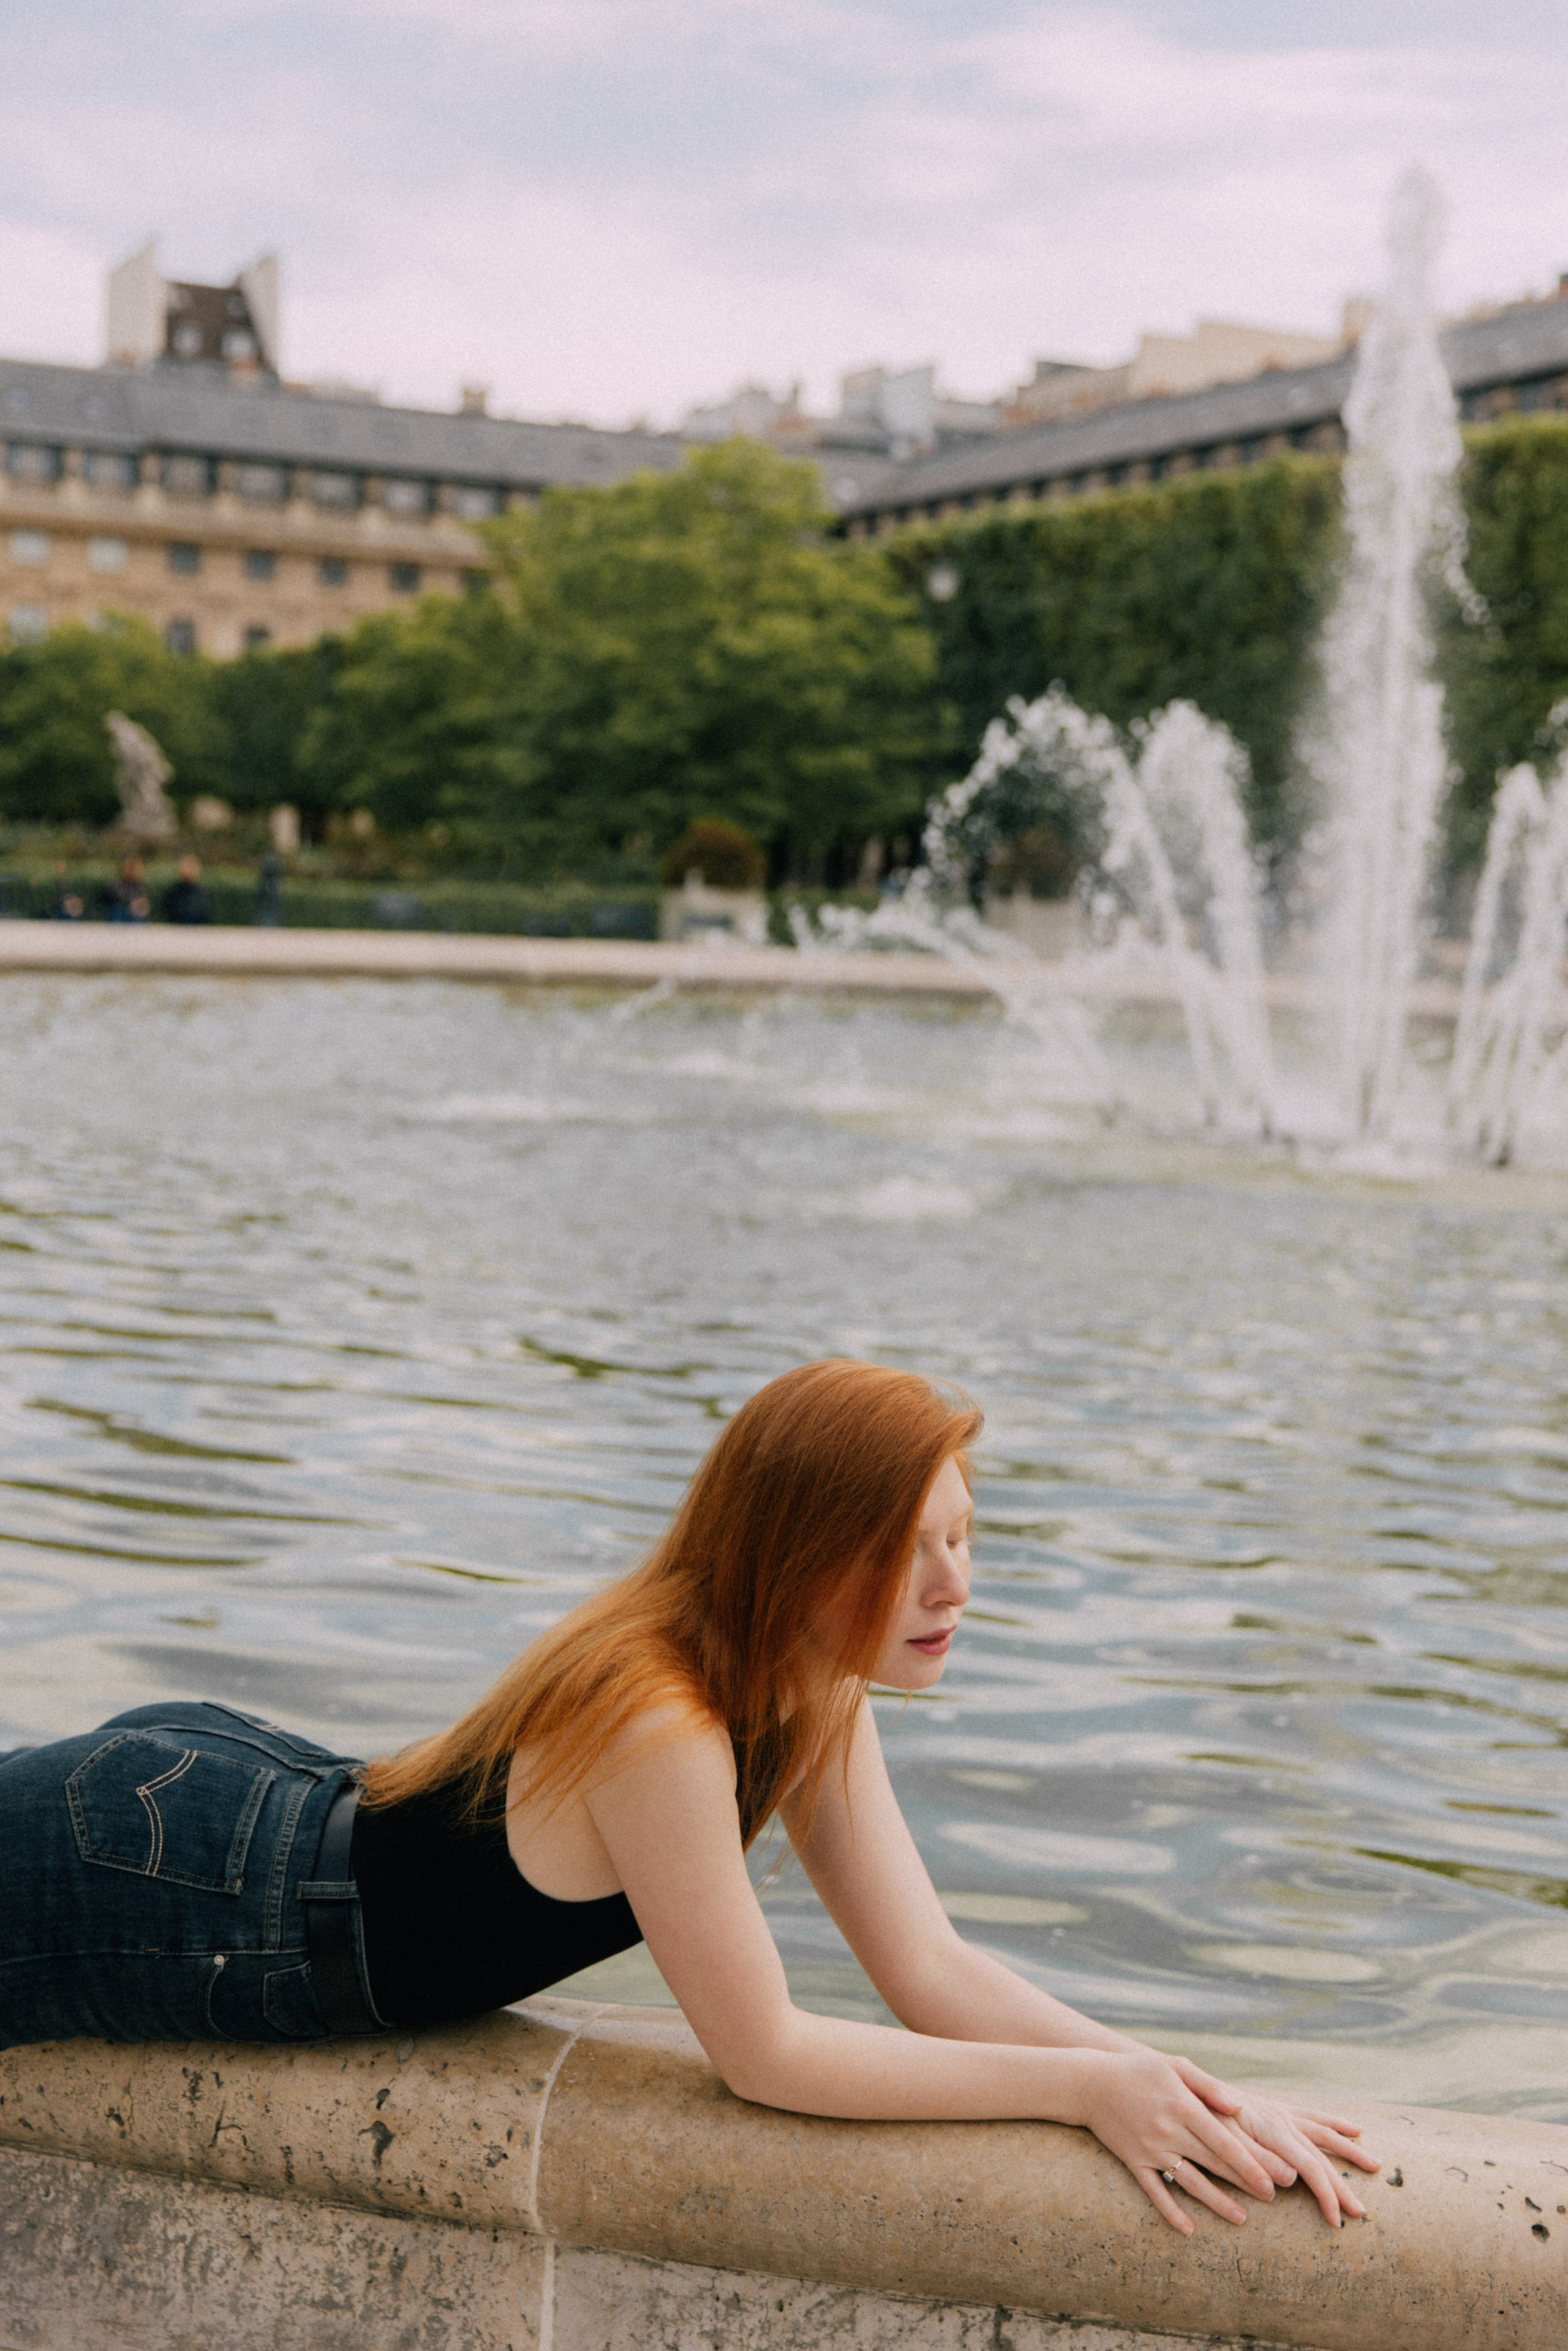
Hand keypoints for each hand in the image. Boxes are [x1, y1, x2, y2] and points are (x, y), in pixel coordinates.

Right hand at [1070, 2050, 1277, 2235]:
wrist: (1089, 2083)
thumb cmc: (1139, 2070)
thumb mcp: (1176, 2066)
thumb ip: (1209, 2085)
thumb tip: (1240, 2108)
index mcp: (1182, 2106)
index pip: (1224, 2140)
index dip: (1251, 2161)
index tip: (1275, 2178)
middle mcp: (1168, 2130)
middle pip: (1213, 2162)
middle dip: (1245, 2181)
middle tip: (1272, 2197)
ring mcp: (1150, 2149)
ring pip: (1189, 2182)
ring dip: (1217, 2202)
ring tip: (1242, 2218)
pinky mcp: (1133, 2161)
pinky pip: (1154, 2191)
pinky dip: (1171, 2212)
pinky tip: (1189, 2229)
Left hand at [1204, 2087, 1378, 2228]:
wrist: (1182, 2084)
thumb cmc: (1196, 2113)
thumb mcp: (1217, 2136)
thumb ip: (1250, 2157)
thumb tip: (1289, 2181)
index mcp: (1270, 2127)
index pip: (1309, 2166)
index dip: (1325, 2194)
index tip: (1337, 2221)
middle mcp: (1279, 2118)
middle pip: (1320, 2154)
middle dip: (1341, 2184)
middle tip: (1362, 2212)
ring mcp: (1279, 2111)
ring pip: (1322, 2132)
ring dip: (1347, 2149)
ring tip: (1374, 2164)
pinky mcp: (1273, 2109)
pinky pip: (1311, 2116)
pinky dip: (1333, 2123)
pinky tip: (1351, 2128)